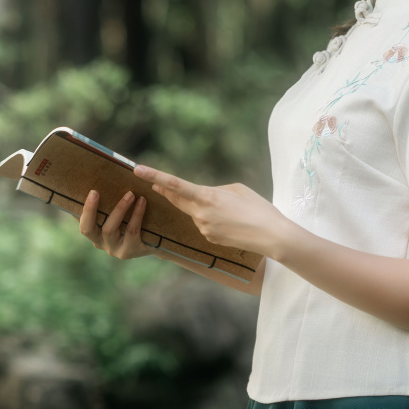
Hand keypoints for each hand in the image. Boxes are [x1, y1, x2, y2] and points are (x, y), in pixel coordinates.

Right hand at [79, 189, 154, 260]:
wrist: (160, 241)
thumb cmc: (136, 221)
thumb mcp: (121, 214)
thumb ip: (109, 205)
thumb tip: (99, 182)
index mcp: (96, 234)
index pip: (82, 223)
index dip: (83, 210)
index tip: (89, 191)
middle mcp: (102, 244)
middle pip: (87, 230)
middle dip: (90, 210)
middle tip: (95, 192)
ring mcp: (116, 250)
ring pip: (109, 229)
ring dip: (119, 208)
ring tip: (130, 193)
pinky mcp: (131, 250)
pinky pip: (131, 230)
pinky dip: (136, 214)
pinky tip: (142, 201)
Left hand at [133, 164, 290, 257]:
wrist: (271, 236)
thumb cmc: (258, 208)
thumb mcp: (238, 189)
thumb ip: (215, 190)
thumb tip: (203, 195)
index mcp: (207, 197)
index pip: (175, 185)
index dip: (155, 176)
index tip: (137, 170)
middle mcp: (200, 214)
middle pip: (177, 200)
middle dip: (165, 191)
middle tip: (153, 184)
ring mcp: (203, 228)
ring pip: (194, 212)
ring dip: (202, 206)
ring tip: (229, 208)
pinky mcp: (209, 238)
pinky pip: (204, 224)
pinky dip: (211, 219)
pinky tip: (230, 220)